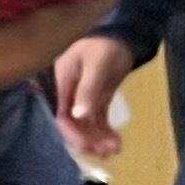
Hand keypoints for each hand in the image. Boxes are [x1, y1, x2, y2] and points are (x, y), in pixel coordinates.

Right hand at [52, 35, 141, 157]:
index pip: (61, 115)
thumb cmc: (105, 46)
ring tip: (115, 149)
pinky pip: (97, 119)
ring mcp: (83, 96)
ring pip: (87, 124)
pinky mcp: (96, 97)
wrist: (122, 33)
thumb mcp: (97, 66)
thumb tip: (79, 116)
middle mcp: (70, 92)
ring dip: (99, 138)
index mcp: (63, 83)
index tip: (88, 146)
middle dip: (89, 139)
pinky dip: (105, 131)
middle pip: (74, 123)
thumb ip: (88, 91)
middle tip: (107, 151)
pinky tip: (116, 140)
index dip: (72, 133)